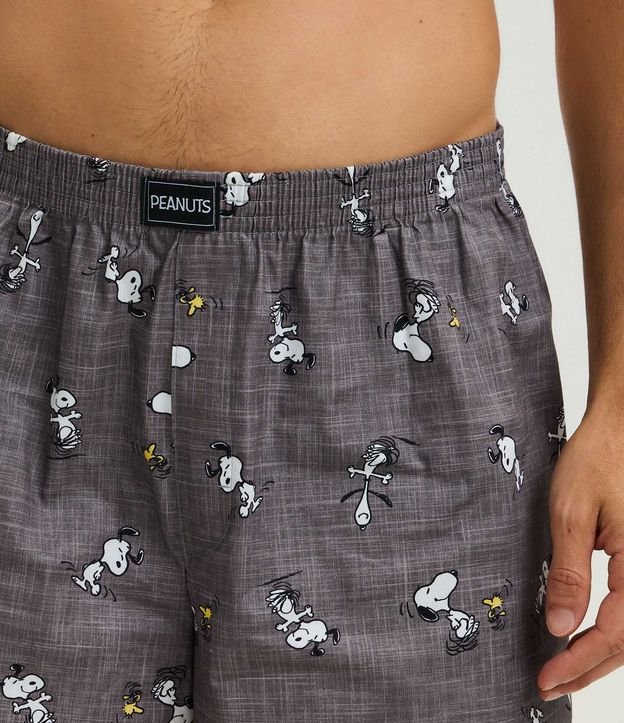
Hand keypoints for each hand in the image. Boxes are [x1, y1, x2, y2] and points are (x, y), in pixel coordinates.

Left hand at [538, 406, 623, 700]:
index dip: (579, 661)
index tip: (547, 677)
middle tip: (552, 682)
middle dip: (590, 666)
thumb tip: (560, 626)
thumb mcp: (571, 514)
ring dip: (604, 654)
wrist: (618, 428)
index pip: (614, 634)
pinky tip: (591, 635)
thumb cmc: (597, 459)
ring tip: (568, 668)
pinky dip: (614, 630)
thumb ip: (568, 573)